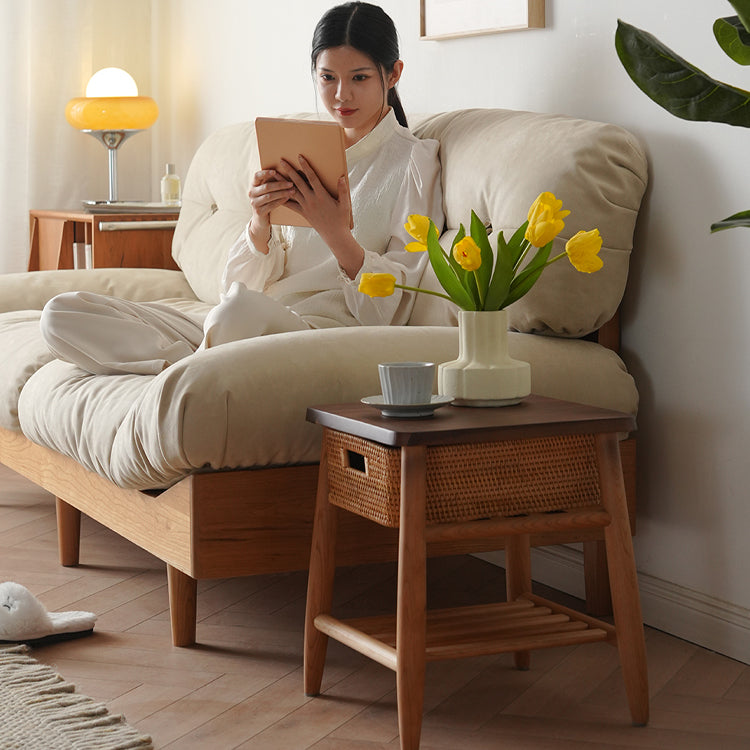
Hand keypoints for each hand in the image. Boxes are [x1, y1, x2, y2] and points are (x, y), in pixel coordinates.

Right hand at [248, 169, 293, 251]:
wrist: (261, 218)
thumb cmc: (267, 200)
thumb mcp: (267, 190)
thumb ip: (272, 180)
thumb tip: (287, 169)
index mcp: (253, 185)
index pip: (256, 176)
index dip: (265, 173)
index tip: (275, 171)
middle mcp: (251, 193)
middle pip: (266, 187)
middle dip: (280, 184)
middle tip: (291, 183)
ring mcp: (254, 203)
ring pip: (269, 196)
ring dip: (282, 193)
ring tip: (292, 191)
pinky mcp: (259, 211)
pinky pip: (271, 205)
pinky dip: (280, 201)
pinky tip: (288, 198)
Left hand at [277, 156, 362, 276]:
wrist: (334, 235)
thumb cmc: (341, 219)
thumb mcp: (345, 204)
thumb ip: (343, 190)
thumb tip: (341, 177)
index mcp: (322, 196)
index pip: (312, 178)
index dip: (306, 167)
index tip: (300, 157)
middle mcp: (311, 200)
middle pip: (298, 182)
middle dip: (289, 170)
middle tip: (282, 161)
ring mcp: (306, 207)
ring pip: (291, 192)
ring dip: (282, 182)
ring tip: (275, 174)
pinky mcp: (303, 213)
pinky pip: (291, 205)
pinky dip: (283, 199)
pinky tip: (275, 194)